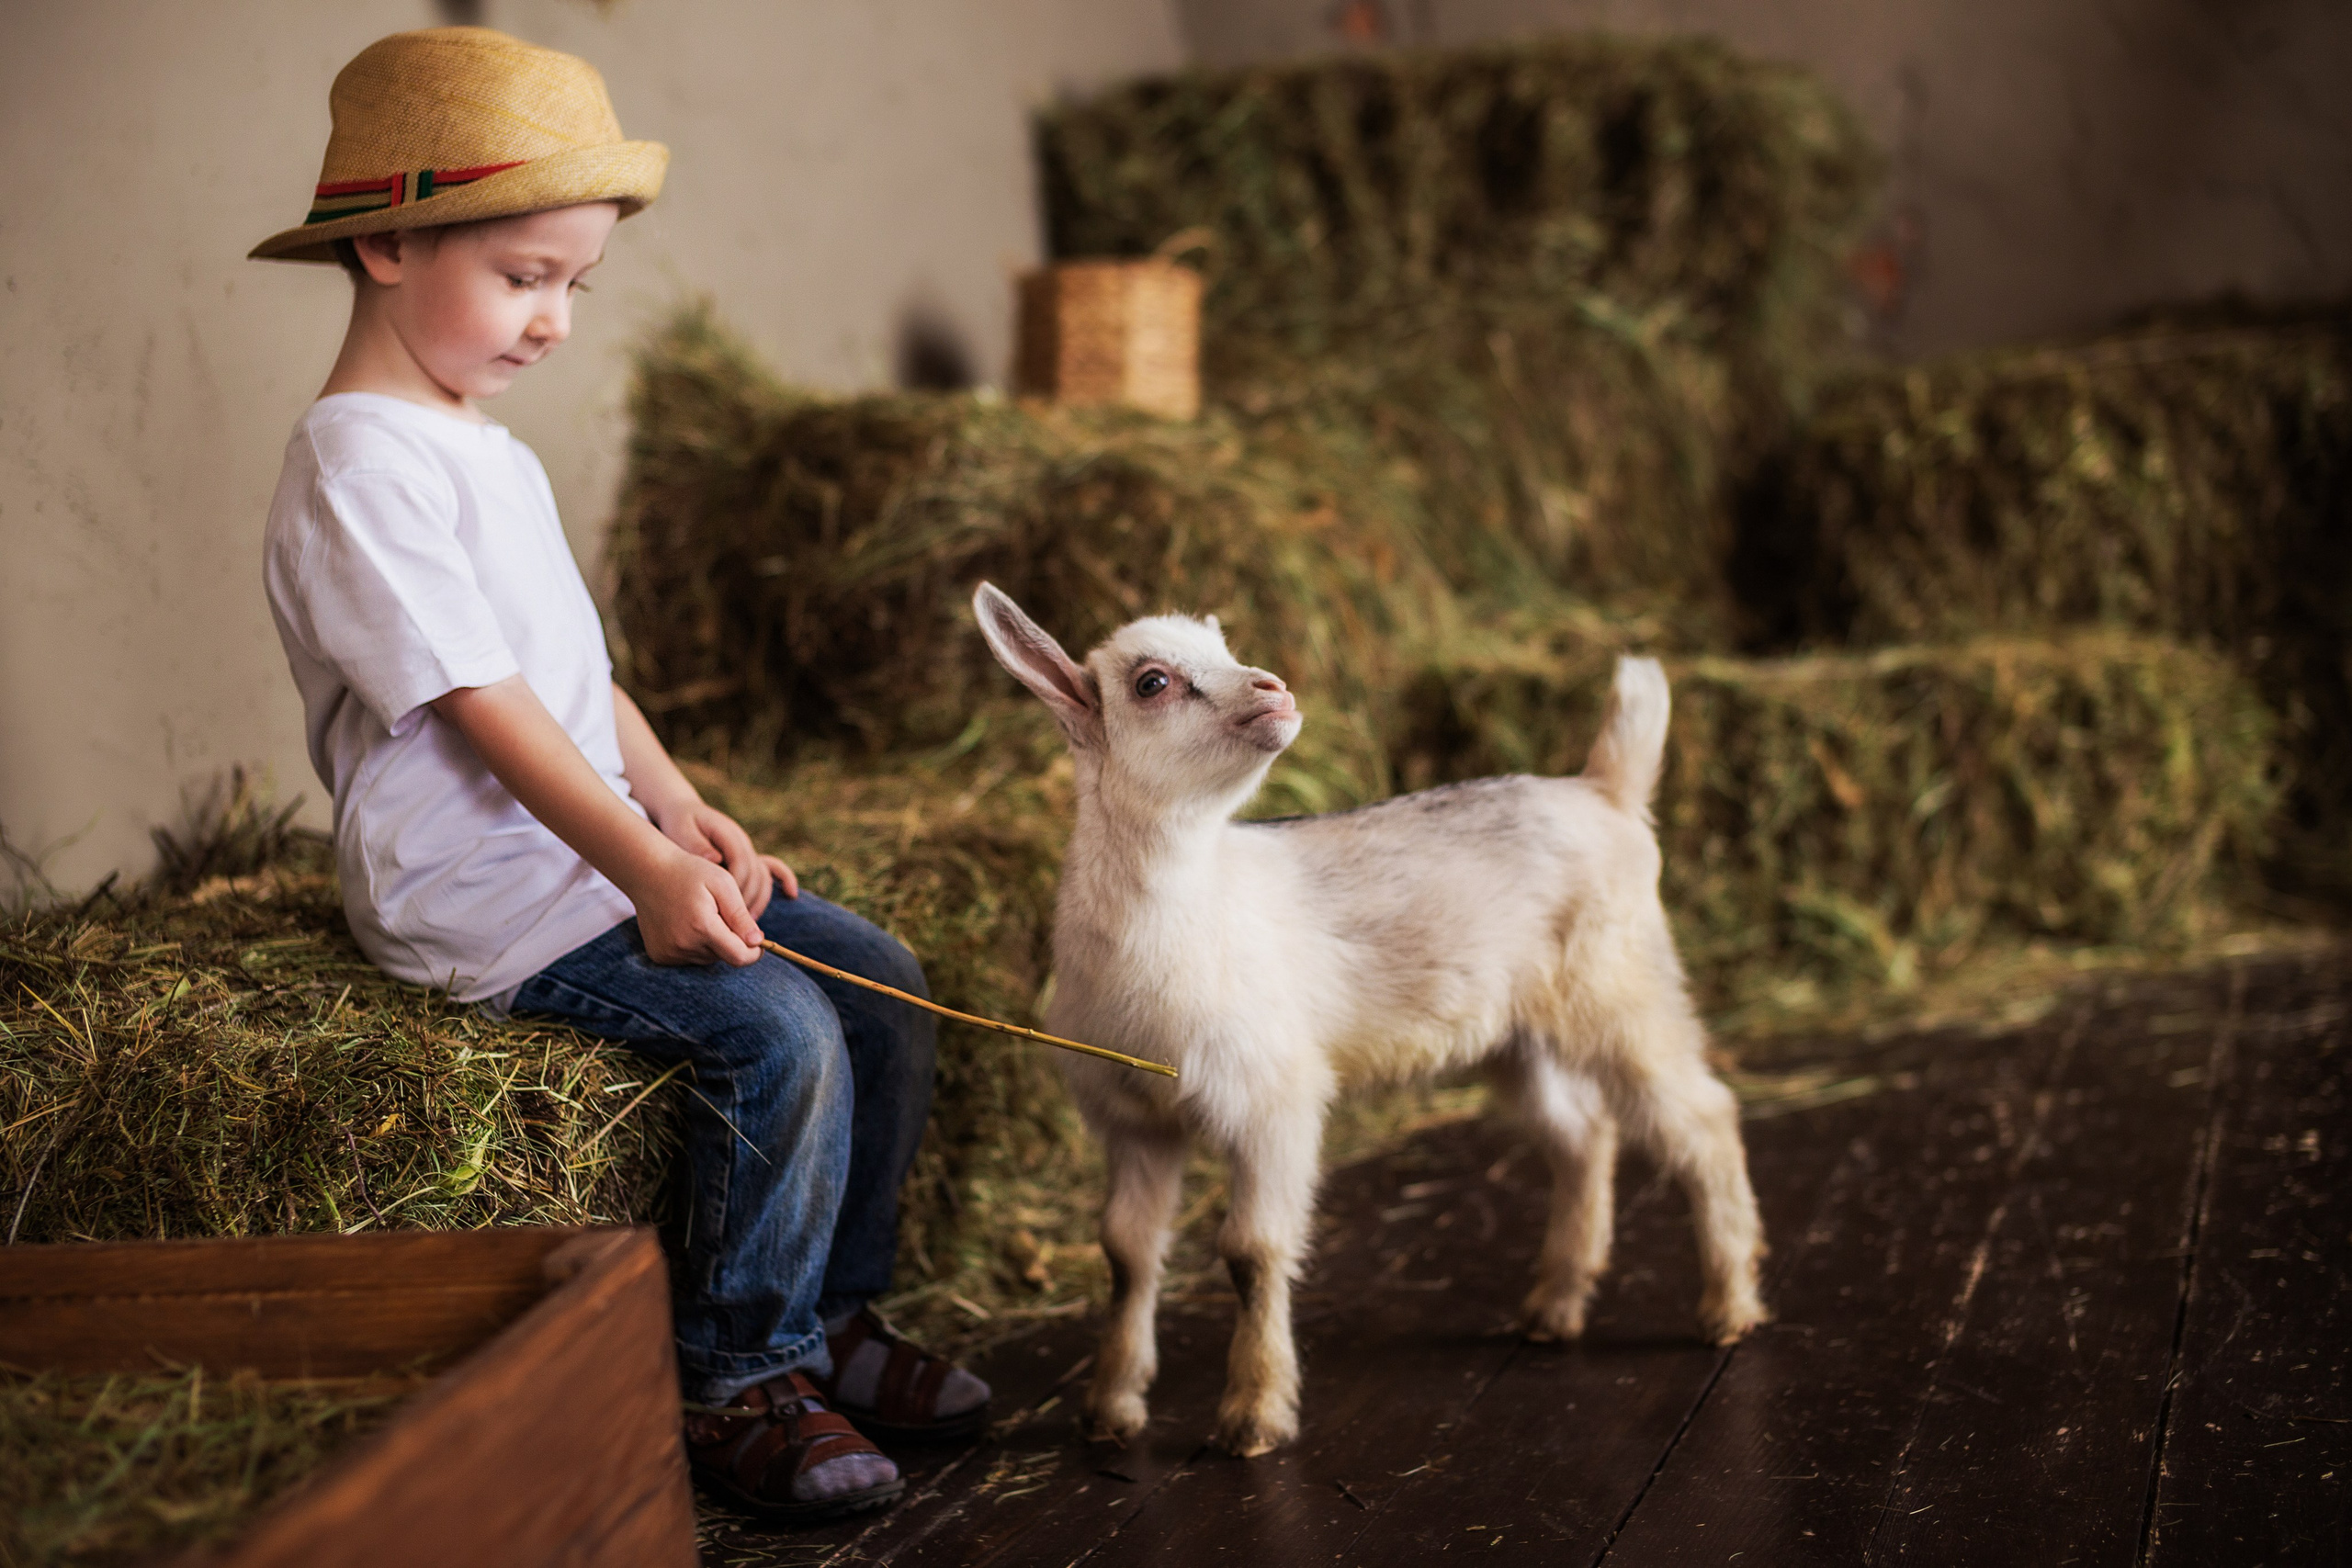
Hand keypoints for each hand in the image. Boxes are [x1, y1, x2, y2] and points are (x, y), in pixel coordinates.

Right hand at [624, 845, 765, 966]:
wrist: (648, 872)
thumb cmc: (689, 872)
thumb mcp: (723, 884)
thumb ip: (741, 915)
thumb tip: (757, 942)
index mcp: (702, 927)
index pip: (739, 957)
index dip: (754, 952)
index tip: (759, 941)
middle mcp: (683, 945)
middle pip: (723, 957)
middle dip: (731, 941)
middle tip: (720, 914)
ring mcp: (669, 953)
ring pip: (707, 958)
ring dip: (713, 943)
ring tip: (702, 915)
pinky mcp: (660, 955)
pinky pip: (689, 958)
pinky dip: (695, 945)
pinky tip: (687, 924)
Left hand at [650, 801, 798, 918]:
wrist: (683, 812)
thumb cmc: (679, 823)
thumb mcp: (681, 829)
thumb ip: (696, 844)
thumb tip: (715, 859)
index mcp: (729, 834)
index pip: (741, 864)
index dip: (737, 887)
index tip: (726, 909)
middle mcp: (743, 841)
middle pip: (756, 873)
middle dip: (747, 900)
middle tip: (736, 924)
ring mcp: (748, 848)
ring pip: (764, 875)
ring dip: (759, 899)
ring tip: (748, 923)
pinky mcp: (748, 855)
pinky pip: (772, 867)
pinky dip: (784, 879)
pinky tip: (790, 893)